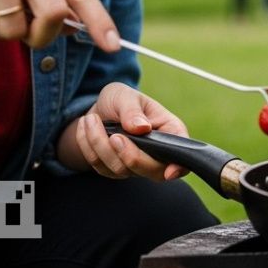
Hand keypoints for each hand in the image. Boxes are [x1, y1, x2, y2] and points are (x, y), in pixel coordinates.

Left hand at [58, 82, 189, 181]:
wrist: (97, 111)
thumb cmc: (119, 101)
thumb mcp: (125, 96)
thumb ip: (132, 110)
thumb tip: (142, 127)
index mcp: (169, 131)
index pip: (182, 154)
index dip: (179, 167)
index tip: (169, 172)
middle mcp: (157, 153)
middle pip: (152, 170)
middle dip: (130, 155)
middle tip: (114, 136)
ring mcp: (136, 165)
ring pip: (122, 169)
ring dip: (100, 144)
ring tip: (91, 119)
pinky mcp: (115, 171)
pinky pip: (101, 167)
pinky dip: (88, 147)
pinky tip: (85, 127)